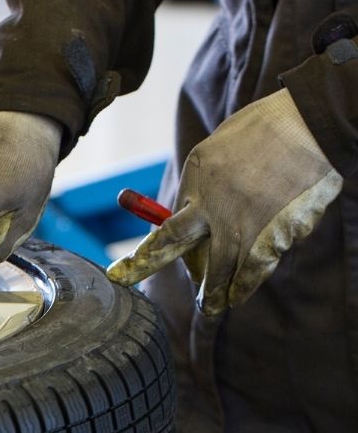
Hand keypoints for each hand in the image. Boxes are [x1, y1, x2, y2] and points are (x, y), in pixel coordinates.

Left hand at [107, 89, 342, 315]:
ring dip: (214, 292)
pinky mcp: (272, 235)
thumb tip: (192, 210)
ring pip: (219, 269)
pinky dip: (244, 286)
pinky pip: (254, 269)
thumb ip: (205, 182)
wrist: (308, 125)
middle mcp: (211, 205)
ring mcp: (241, 223)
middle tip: (143, 285)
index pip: (166, 226)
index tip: (124, 272)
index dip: (148, 253)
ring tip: (211, 307)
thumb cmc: (267, 131)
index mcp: (196, 179)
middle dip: (154, 269)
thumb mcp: (219, 150)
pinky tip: (236, 297)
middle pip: (176, 247)